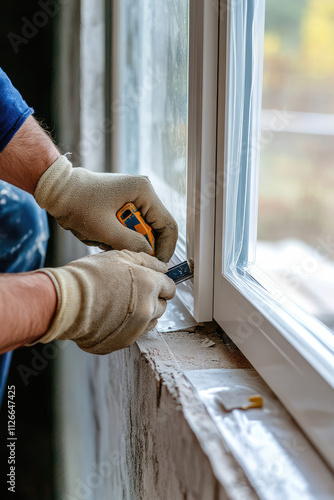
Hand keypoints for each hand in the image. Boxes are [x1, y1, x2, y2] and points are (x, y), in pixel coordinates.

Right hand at [33, 250, 175, 353]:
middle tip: (132, 291)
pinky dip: (129, 326)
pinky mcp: (124, 342)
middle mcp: (149, 308)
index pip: (170, 286)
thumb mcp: (120, 256)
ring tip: (121, 304)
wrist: (67, 301)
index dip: (161, 282)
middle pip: (162, 305)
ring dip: (142, 313)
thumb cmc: (90, 276)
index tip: (153, 282)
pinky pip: (135, 333)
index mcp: (151, 285)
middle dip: (153, 299)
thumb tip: (162, 266)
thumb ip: (146, 260)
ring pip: (150, 320)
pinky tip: (113, 316)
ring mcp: (137, 328)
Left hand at [34, 155, 177, 261]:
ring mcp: (134, 197)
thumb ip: (131, 243)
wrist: (58, 190)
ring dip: (125, 240)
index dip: (165, 249)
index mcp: (144, 192)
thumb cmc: (78, 203)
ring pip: (142, 230)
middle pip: (155, 229)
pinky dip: (118, 235)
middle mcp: (144, 192)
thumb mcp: (105, 229)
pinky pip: (130, 227)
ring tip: (102, 238)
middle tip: (118, 250)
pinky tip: (101, 233)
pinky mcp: (125, 203)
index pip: (168, 226)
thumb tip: (150, 255)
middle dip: (139, 244)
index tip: (155, 265)